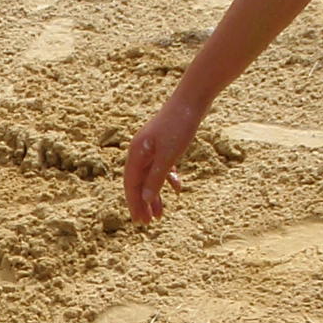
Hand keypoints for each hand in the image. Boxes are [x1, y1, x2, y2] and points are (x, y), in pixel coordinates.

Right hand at [123, 89, 208, 222]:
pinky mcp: (164, 143)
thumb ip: (155, 178)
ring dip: (154, 194)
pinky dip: (167, 179)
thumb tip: (144, 199)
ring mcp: (152, 146)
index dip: (134, 204)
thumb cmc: (179, 126)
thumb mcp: (168, 156)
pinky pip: (161, 167)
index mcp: (136, 153)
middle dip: (142, 203)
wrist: (192, 99)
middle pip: (138, 182)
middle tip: (148, 223)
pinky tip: (177, 189)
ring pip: (150, 176)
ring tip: (161, 213)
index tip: (139, 222)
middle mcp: (140, 150)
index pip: (131, 184)